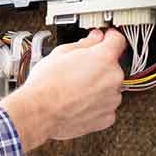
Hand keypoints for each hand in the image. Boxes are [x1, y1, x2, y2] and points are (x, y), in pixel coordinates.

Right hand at [0, 28, 125, 149]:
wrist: (38, 114)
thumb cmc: (46, 86)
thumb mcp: (60, 53)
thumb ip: (84, 44)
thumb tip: (93, 39)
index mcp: (104, 58)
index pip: (117, 40)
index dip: (109, 38)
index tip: (105, 39)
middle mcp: (112, 78)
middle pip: (112, 66)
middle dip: (99, 66)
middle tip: (79, 69)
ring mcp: (111, 100)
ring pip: (110, 88)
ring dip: (98, 87)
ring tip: (76, 89)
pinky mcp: (106, 118)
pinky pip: (106, 106)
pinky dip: (96, 104)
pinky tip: (79, 102)